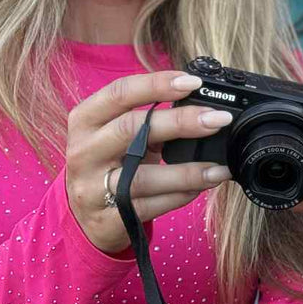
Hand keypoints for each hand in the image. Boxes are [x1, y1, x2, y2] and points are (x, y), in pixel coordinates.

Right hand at [64, 70, 234, 254]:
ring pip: (143, 177)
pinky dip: (180, 196)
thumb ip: (149, 121)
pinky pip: (150, 207)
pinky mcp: (107, 220)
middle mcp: (83, 152)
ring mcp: (92, 188)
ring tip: (218, 168)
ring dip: (187, 172)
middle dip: (180, 122)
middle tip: (217, 120)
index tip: (193, 83)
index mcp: (86, 120)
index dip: (156, 84)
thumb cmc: (110, 165)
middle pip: (131, 129)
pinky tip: (201, 187)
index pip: (119, 93)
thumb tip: (201, 110)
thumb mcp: (119, 138)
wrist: (86, 218)